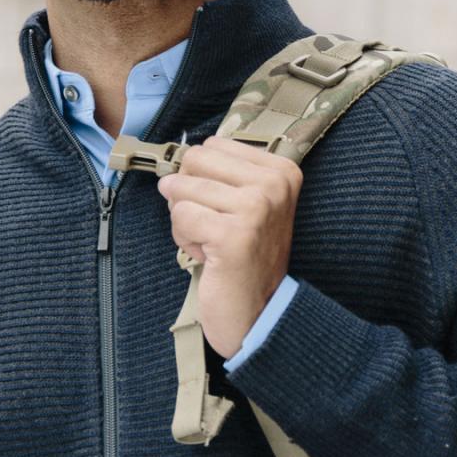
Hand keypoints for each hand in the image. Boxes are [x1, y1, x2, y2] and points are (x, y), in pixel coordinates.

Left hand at [156, 134, 301, 359]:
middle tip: (212, 224)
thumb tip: (175, 161)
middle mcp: (274, 184)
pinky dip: (184, 238)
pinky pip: (180, 216)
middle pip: (195, 160)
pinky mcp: (233, 234)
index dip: (203, 177)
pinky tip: (209, 254)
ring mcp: (256, 208)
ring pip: (182, 188)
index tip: (224, 207)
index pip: (213, 145)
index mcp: (281, 171)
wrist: (259, 310)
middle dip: (189, 194)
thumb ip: (219, 174)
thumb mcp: (246, 204)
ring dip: (186, 220)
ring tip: (212, 242)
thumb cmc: (246, 256)